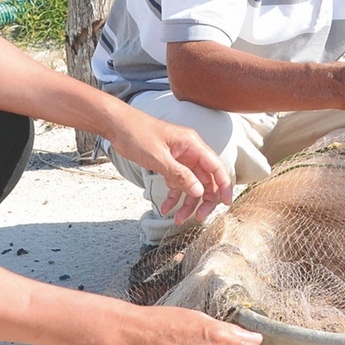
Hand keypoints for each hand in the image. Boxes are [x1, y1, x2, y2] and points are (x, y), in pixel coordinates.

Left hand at [108, 111, 233, 223]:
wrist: (118, 126)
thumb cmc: (137, 134)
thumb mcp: (158, 157)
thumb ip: (179, 175)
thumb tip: (198, 191)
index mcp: (193, 145)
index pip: (216, 167)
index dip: (224, 185)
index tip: (226, 203)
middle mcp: (190, 152)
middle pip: (206, 179)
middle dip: (204, 199)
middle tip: (198, 217)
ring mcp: (181, 158)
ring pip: (192, 184)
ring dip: (187, 202)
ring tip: (178, 218)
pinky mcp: (170, 164)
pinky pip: (177, 183)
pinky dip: (173, 197)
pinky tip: (166, 207)